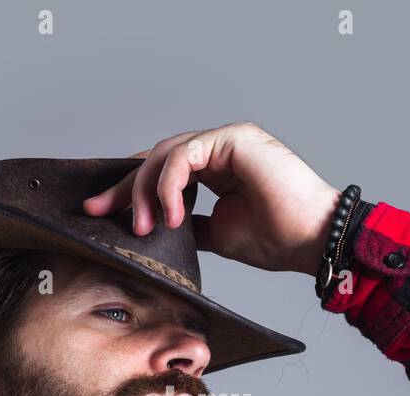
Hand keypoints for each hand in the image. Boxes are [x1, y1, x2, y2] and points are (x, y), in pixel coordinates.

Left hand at [82, 121, 341, 275]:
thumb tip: (154, 231)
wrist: (311, 241)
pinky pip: (184, 155)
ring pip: (165, 154)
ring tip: (142, 226)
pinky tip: (170, 213)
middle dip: (123, 186)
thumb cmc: (277, 240)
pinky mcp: (233, 138)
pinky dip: (169, 184)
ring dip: (144, 190)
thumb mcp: (216, 234)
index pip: (161, 172)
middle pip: (155, 158)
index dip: (127, 190)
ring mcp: (226, 139)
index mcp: (216, 167)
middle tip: (98, 211)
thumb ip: (189, 224)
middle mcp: (219, 148)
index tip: (97, 212)